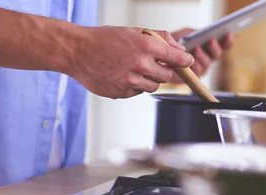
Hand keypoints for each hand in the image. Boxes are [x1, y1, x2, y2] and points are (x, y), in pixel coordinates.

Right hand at [67, 27, 194, 98]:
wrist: (77, 51)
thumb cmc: (105, 39)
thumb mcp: (134, 31)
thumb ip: (161, 38)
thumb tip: (180, 49)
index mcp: (145, 45)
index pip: (177, 58)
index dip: (185, 61)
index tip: (188, 62)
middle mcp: (140, 64)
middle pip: (167, 76)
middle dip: (163, 70)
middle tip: (151, 63)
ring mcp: (131, 80)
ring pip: (153, 87)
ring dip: (149, 79)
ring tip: (133, 68)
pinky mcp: (122, 92)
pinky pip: (138, 92)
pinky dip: (135, 85)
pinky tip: (122, 74)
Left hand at [169, 28, 233, 82]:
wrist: (163, 55)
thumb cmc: (175, 43)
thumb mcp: (185, 34)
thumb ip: (194, 32)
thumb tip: (199, 34)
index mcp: (210, 46)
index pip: (224, 44)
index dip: (228, 40)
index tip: (229, 34)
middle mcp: (208, 57)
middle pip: (217, 54)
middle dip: (214, 48)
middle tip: (211, 41)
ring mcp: (202, 67)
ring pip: (207, 63)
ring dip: (202, 56)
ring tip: (196, 49)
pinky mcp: (194, 76)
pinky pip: (198, 71)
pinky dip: (194, 65)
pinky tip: (191, 61)